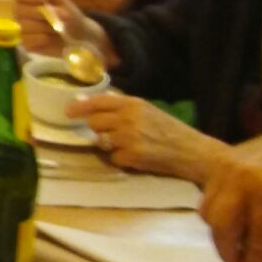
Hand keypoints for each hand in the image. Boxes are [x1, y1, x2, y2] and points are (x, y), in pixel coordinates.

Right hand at [10, 0, 108, 57]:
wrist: (80, 35)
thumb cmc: (69, 13)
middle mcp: (20, 13)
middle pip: (19, 10)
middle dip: (43, 13)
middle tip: (64, 14)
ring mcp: (22, 29)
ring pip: (26, 26)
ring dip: (47, 26)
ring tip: (61, 27)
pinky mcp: (27, 44)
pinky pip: (29, 40)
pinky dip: (44, 39)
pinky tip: (53, 38)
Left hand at [68, 93, 225, 180]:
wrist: (193, 152)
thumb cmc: (172, 131)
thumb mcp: (148, 111)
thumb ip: (123, 107)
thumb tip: (94, 105)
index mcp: (133, 103)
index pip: (98, 101)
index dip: (80, 107)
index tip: (68, 113)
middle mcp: (128, 117)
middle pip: (94, 123)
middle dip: (98, 130)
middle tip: (112, 135)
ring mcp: (129, 137)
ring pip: (101, 141)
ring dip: (110, 146)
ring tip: (130, 147)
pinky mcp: (132, 155)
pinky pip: (113, 158)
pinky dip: (122, 160)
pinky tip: (137, 158)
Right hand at [200, 132, 261, 261]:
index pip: (258, 241)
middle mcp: (245, 177)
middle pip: (223, 228)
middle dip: (230, 254)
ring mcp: (227, 168)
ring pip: (210, 215)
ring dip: (222, 236)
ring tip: (241, 244)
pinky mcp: (217, 165)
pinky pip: (206, 200)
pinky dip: (218, 218)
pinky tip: (236, 222)